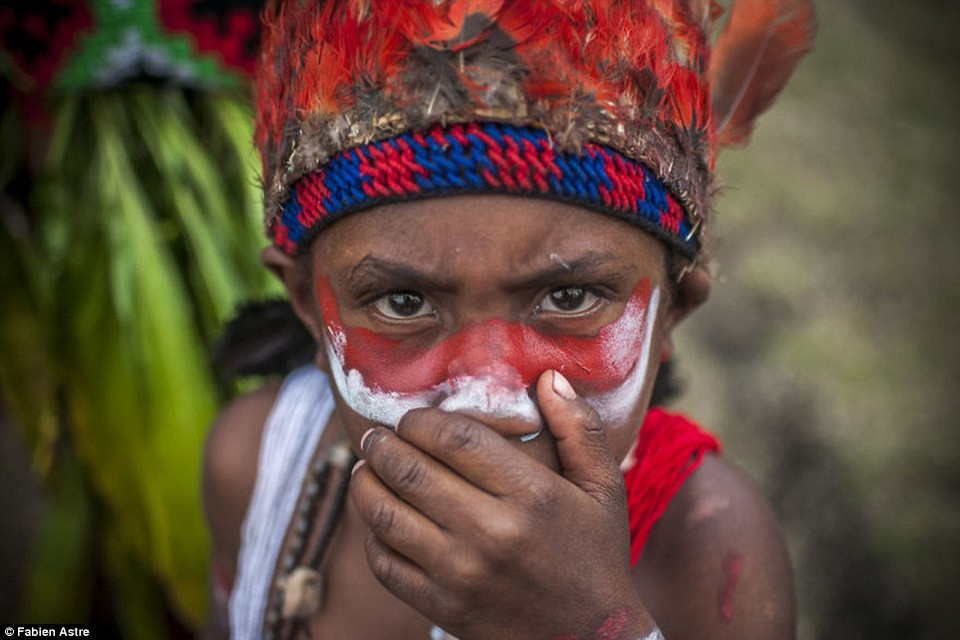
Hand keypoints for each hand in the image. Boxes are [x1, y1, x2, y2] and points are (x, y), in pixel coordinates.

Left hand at [349, 370, 657, 639]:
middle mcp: (492, 533)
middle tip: (375, 435)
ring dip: (365, 484)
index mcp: (532, 496)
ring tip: (365, 469)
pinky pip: (386, 563)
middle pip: (411, 471)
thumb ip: (579, 428)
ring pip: (387, 514)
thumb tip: (549, 377)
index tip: (412, 416)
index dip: (421, 420)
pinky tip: (379, 518)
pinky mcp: (442, 606)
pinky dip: (372, 535)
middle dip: (382, 445)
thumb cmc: (595, 555)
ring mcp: (462, 573)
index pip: (455, 440)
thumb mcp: (604, 488)